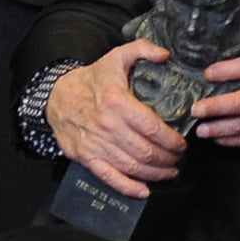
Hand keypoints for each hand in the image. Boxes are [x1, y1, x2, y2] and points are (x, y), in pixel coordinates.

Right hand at [45, 40, 188, 197]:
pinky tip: (144, 191)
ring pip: (132, 167)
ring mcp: (96, 144)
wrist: (57, 96)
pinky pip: (109, 177)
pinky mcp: (86, 157)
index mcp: (117, 101)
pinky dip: (128, 188)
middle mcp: (107, 125)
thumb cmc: (92, 79)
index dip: (172, 141)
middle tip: (178, 159)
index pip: (153, 128)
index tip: (182, 144)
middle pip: (146, 151)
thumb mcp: (116, 56)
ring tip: (169, 171)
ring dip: (155, 174)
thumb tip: (164, 55)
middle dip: (168, 159)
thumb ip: (143, 49)